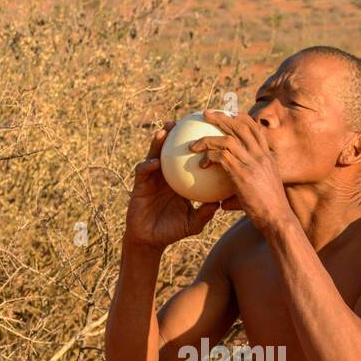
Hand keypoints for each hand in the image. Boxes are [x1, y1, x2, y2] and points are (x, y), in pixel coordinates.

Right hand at [124, 123, 218, 250]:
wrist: (150, 241)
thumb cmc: (173, 231)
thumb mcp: (193, 223)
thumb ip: (205, 213)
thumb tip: (220, 202)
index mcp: (180, 179)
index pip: (188, 157)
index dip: (196, 144)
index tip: (207, 131)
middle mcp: (166, 175)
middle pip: (171, 149)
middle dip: (176, 132)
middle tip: (185, 120)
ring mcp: (152, 178)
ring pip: (154, 154)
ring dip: (158, 141)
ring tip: (165, 131)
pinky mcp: (139, 184)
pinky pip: (143, 171)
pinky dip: (148, 165)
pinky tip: (155, 163)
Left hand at [191, 110, 289, 231]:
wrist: (278, 219)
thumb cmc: (268, 211)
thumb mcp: (260, 192)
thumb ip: (242, 191)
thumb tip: (223, 201)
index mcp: (267, 156)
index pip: (254, 128)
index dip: (240, 117)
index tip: (227, 114)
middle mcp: (261, 155)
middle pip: (240, 127)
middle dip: (221, 117)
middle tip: (205, 114)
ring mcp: (253, 164)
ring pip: (228, 140)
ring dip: (208, 138)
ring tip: (193, 144)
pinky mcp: (243, 174)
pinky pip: (222, 157)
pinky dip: (209, 157)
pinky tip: (201, 164)